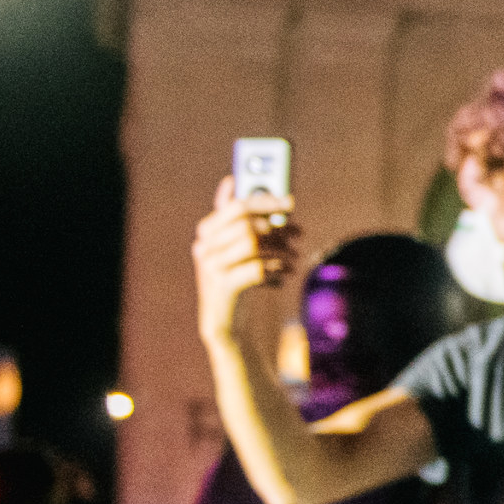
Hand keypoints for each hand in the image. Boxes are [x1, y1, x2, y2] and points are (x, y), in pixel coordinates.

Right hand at [192, 175, 295, 343]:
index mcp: (207, 232)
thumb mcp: (234, 248)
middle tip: (299, 232)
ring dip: (282, 249)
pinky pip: (257, 269)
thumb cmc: (236, 279)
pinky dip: (276, 268)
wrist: (227, 322)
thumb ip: (235, 218)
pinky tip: (285, 274)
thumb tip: (231, 181)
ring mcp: (211, 267)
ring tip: (294, 257)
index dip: (265, 202)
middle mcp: (204, 247)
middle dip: (278, 227)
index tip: (290, 202)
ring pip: (254, 245)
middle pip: (247, 224)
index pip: (237, 207)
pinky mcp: (224, 286)